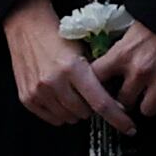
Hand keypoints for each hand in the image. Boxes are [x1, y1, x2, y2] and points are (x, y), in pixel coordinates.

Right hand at [4, 0, 137, 131]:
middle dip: (90, 107)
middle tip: (86, 92)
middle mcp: (54, 81)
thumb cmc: (57, 36)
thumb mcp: (82, 50)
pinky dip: (59, 113)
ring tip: (70, 93)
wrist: (26, 28)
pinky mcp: (27, 98)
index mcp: (73, 67)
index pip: (100, 102)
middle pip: (84, 113)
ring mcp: (39, 91)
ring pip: (68, 118)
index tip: (129, 127)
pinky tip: (58, 97)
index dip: (118, 118)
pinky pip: (52, 118)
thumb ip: (95, 75)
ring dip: (75, 111)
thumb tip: (113, 101)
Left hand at [93, 22, 155, 119]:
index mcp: (122, 54)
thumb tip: (108, 63)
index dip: (95, 88)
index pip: (96, 79)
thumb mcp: (131, 30)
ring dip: (149, 104)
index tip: (99, 91)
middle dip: (127, 101)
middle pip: (123, 102)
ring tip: (152, 97)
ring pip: (147, 110)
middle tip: (132, 96)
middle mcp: (139, 70)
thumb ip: (120, 50)